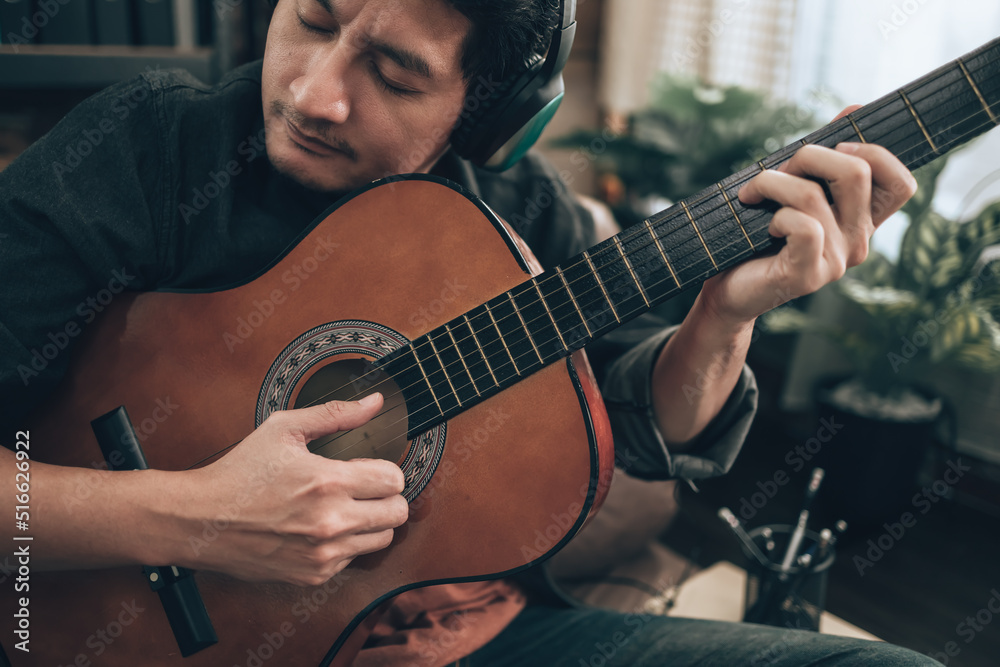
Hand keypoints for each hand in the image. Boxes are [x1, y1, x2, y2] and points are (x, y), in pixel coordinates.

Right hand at [171, 394, 407, 585]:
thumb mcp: (284, 429)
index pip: (394, 480)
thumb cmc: (240, 471)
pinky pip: (354, 558)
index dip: (385, 469)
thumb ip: (335, 414)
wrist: (200, 520)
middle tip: (364, 488)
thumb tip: (375, 402)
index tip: (367, 467)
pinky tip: (322, 527)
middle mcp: (330, 523)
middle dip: (386, 496)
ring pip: (383, 540)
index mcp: (327, 483)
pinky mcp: (314, 575)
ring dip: (372, 522)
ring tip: (344, 507)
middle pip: (397, 513)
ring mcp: (323, 554)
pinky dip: (347, 543)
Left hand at [696, 105, 917, 325]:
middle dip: (810, 154)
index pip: (902, 184)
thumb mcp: (790, 189)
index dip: (877, 152)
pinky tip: (762, 228)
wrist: (726, 288)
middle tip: (777, 168)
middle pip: (858, 173)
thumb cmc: (755, 236)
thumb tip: (854, 108)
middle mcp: (858, 242)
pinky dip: (775, 215)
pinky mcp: (811, 275)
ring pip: (814, 195)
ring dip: (772, 183)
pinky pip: (803, 226)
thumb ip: (823, 157)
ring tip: (751, 195)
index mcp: (860, 221)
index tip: (836, 144)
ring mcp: (837, 261)